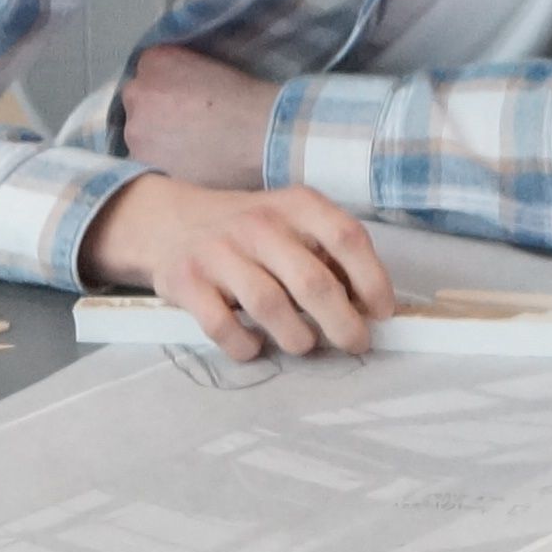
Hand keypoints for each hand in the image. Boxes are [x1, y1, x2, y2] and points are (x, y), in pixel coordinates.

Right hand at [78, 174, 386, 357]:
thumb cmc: (250, 232)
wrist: (170, 222)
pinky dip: (246, 346)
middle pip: (313, 282)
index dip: (373, 279)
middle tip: (354, 344)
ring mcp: (219, 252)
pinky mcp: (187, 282)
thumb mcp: (293, 224)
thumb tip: (369, 304)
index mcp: (296, 205)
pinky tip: (256, 345)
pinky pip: (223, 326)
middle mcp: (259, 224)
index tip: (381, 312)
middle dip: (342, 324)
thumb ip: (330, 254)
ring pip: (270, 307)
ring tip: (304, 343)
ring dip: (297, 338)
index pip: (347, 237)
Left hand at [116, 40, 280, 189]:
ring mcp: (135, 125)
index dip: (167, 91)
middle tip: (188, 127)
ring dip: (156, 140)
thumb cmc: (248, 101)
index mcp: (155, 59)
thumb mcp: (212, 68)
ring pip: (139, 133)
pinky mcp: (140, 158)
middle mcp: (137, 88)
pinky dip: (162, 162)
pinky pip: (145, 159)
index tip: (185, 103)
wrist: (262, 136)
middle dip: (157, 114)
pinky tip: (187, 164)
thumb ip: (183, 76)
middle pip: (138, 102)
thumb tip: (177, 93)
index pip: (149, 74)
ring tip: (189, 150)